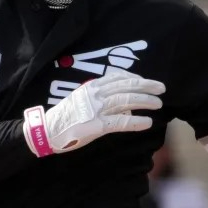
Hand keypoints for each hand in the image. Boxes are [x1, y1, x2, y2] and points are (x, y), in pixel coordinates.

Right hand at [23, 70, 164, 156]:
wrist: (46, 131)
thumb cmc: (65, 117)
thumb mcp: (81, 100)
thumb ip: (100, 98)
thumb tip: (124, 104)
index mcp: (91, 86)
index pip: (117, 77)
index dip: (135, 78)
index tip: (146, 81)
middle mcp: (94, 94)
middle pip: (126, 86)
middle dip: (146, 86)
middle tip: (162, 88)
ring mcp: (95, 109)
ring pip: (126, 101)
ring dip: (145, 101)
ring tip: (158, 104)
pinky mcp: (95, 126)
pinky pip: (120, 122)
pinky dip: (135, 122)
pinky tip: (147, 123)